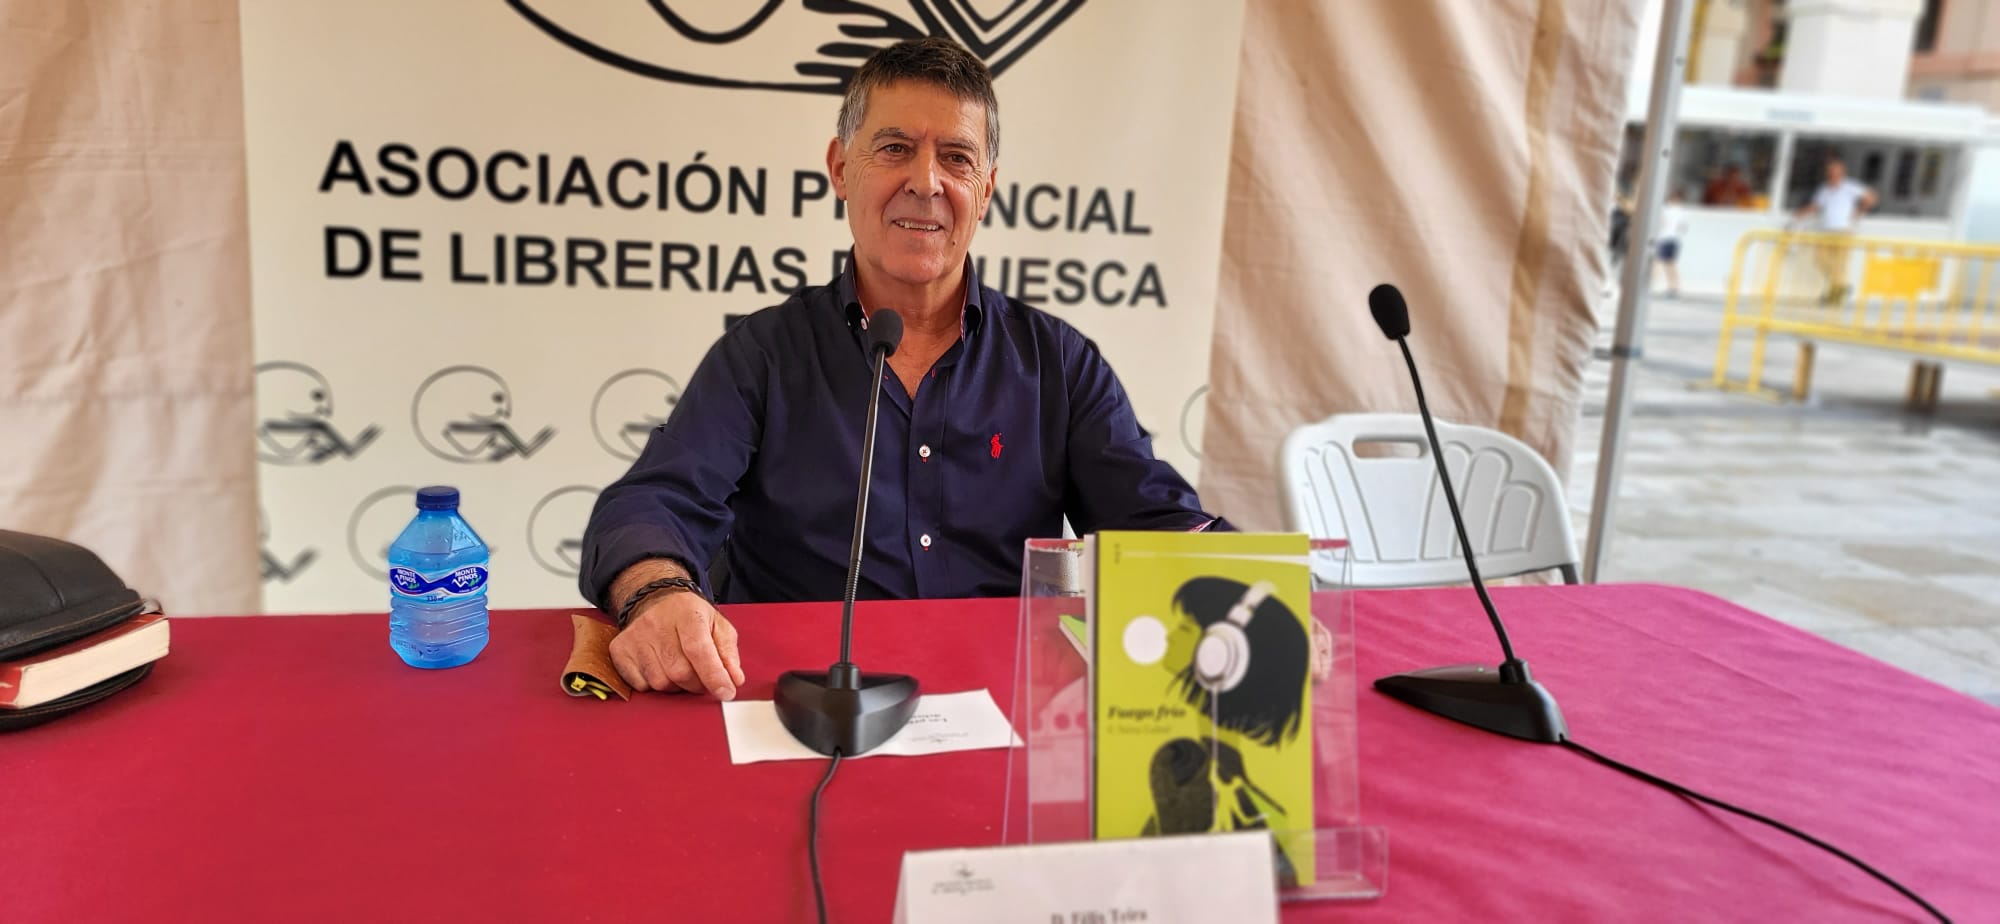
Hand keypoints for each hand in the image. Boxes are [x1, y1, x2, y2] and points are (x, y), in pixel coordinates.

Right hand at [610, 590, 744, 699]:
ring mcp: (635, 637)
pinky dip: (655, 686)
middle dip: (697, 684)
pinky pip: (641, 685)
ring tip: (681, 670)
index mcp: (687, 614)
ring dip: (676, 686)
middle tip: (703, 679)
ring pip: (660, 682)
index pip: (699, 650)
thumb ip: (728, 653)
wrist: (656, 600)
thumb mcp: (718, 626)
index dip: (714, 676)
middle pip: (680, 672)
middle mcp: (657, 623)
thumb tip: (734, 680)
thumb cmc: (690, 616)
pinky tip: (661, 669)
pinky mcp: (620, 650)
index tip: (725, 693)